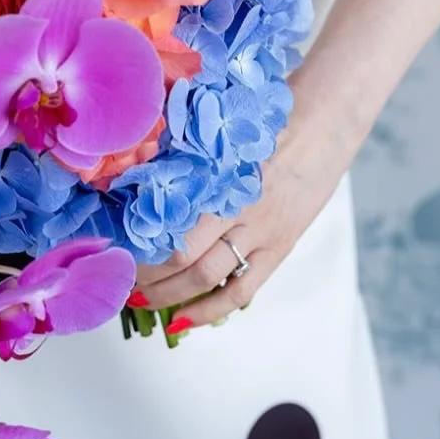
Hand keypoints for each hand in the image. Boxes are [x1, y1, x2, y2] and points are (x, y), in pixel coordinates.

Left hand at [132, 136, 342, 331]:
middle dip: (145, 274)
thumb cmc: (271, 118)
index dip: (136, 243)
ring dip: (168, 295)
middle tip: (119, 279)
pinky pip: (242, 290)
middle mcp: (237, 206)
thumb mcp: (222, 133)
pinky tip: (185, 320)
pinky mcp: (280, 246)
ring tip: (141, 300)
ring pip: (206, 277)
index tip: (112, 250)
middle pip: (180, 255)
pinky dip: (210, 310)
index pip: (168, 222)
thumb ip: (189, 160)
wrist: (327, 121)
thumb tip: (141, 179)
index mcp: (217, 175)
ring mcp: (261, 230)